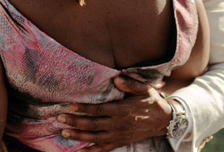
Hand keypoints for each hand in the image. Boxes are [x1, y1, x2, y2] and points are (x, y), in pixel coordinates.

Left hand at [57, 76, 172, 150]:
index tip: (70, 105)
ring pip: (96, 138)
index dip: (84, 108)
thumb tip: (116, 79)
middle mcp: (119, 125)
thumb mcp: (144, 89)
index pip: (99, 110)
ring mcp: (119, 136)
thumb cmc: (150, 102)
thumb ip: (130, 84)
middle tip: (60, 118)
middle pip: (93, 125)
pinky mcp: (120, 142)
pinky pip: (103, 149)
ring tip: (64, 132)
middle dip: (76, 122)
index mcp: (123, 110)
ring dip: (79, 136)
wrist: (163, 121)